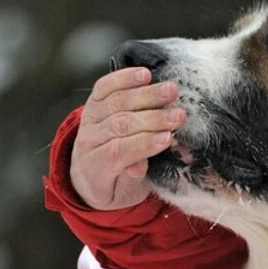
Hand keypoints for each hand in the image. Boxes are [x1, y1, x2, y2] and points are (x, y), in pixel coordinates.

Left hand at [70, 67, 185, 209]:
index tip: (169, 138)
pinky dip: (124, 78)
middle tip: (178, 115)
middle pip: (120, 124)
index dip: (144, 144)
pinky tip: (145, 74)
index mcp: (95, 168)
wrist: (88, 174)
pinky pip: (105, 86)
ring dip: (146, 95)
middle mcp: (88, 141)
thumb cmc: (114, 185)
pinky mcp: (93, 103)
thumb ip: (131, 180)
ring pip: (116, 102)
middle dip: (152, 119)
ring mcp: (89, 119)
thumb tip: (140, 164)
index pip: (119, 152)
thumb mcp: (125, 194)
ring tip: (171, 91)